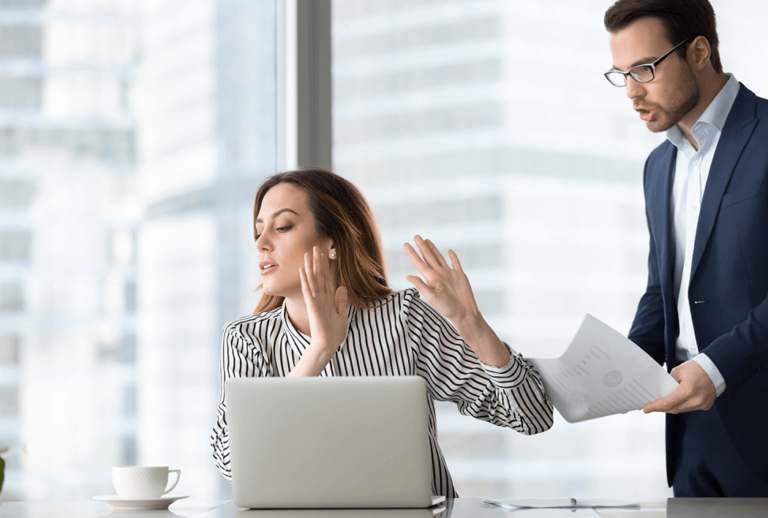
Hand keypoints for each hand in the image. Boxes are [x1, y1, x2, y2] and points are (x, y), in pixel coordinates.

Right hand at [299, 247, 347, 354]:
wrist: (328, 345)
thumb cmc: (334, 332)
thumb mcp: (342, 314)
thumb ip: (341, 300)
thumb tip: (342, 287)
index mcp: (328, 299)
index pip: (327, 278)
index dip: (326, 266)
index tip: (324, 254)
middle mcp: (321, 297)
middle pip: (319, 275)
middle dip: (317, 261)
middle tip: (315, 247)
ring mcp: (316, 301)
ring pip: (313, 280)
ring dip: (310, 266)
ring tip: (308, 253)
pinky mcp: (312, 306)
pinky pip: (308, 290)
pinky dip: (305, 280)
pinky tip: (302, 270)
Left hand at [403, 235, 509, 367]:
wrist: (464, 312)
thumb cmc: (447, 307)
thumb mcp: (431, 296)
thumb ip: (420, 285)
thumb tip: (407, 276)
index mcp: (431, 278)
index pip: (419, 262)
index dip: (412, 253)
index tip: (405, 244)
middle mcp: (439, 274)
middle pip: (428, 256)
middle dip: (422, 246)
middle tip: (416, 236)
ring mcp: (449, 274)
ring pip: (439, 257)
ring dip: (433, 249)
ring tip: (427, 240)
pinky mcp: (460, 275)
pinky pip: (455, 263)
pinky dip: (452, 256)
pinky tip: (449, 251)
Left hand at [643, 360, 716, 413]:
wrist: (715, 368)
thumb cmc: (696, 367)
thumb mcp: (677, 372)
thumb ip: (668, 384)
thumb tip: (661, 393)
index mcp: (688, 390)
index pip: (668, 403)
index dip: (655, 406)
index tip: (646, 409)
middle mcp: (696, 400)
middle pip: (674, 409)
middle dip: (660, 408)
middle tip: (650, 407)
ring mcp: (703, 404)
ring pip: (681, 410)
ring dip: (670, 408)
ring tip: (660, 405)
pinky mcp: (706, 405)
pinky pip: (689, 408)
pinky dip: (681, 406)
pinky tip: (674, 403)